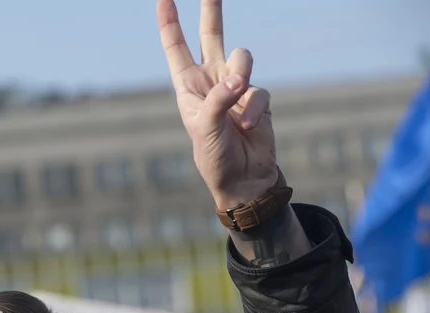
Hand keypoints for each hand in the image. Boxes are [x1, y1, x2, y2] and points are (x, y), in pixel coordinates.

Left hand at [157, 0, 277, 208]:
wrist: (242, 178)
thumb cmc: (214, 156)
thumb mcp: (204, 128)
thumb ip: (218, 99)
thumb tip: (240, 78)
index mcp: (188, 86)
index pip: (177, 49)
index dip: (170, 24)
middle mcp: (211, 81)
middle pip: (211, 35)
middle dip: (211, 10)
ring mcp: (236, 86)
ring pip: (243, 57)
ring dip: (240, 75)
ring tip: (236, 96)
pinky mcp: (258, 97)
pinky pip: (259, 90)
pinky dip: (254, 107)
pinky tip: (248, 126)